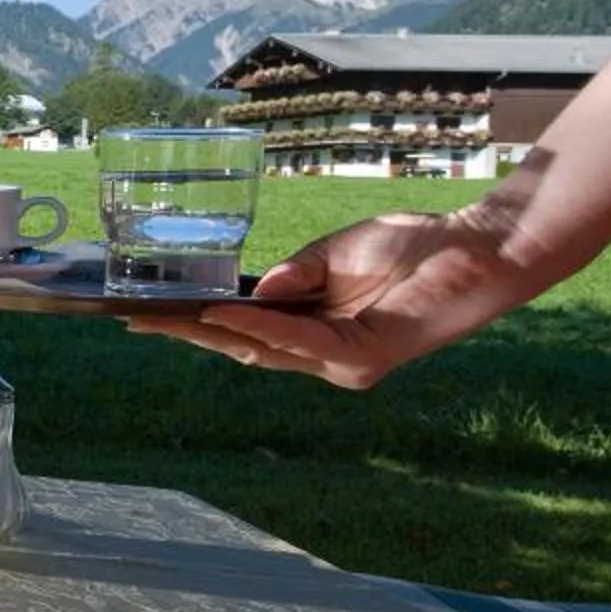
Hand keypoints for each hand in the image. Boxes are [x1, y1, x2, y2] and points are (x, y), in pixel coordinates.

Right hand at [133, 206, 521, 388]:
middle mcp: (325, 357)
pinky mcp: (363, 359)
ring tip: (163, 314)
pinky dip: (258, 326)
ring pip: (263, 349)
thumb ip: (294, 274)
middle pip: (243, 348)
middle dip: (188, 334)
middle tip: (135, 321)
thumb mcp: (334, 253)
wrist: (475, 252)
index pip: (245, 331)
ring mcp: (343, 364)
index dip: (198, 323)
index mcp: (315, 329)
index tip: (148, 311)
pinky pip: (298, 341)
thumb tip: (252, 290)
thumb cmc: (411, 248)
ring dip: (212, 332)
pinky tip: (223, 311)